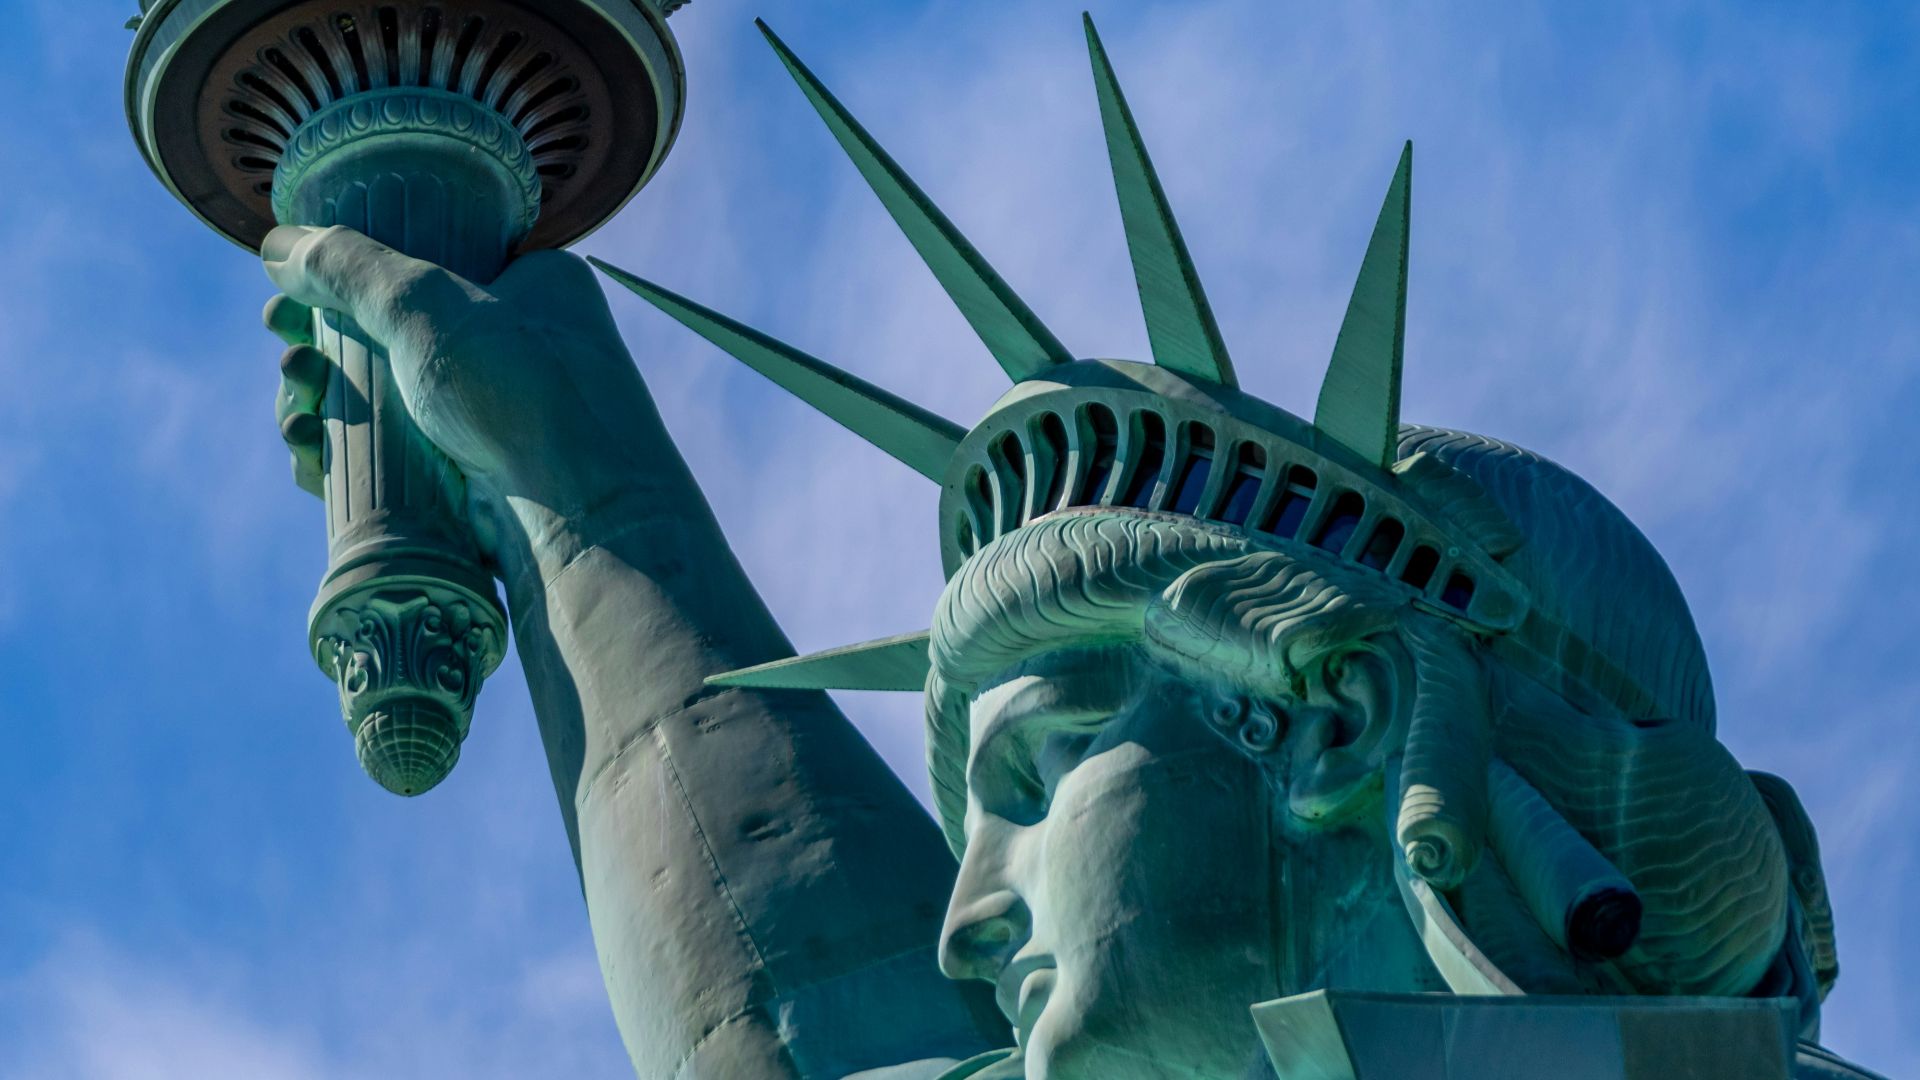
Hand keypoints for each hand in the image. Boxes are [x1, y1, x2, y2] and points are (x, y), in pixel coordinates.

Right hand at [262, 224, 662, 568]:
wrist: (585, 522)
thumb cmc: (523, 392)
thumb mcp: (428, 302)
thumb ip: (350, 267)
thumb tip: (277, 244)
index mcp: (535, 286)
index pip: (431, 264)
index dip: (354, 278)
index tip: (290, 293)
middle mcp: (522, 350)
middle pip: (393, 337)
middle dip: (322, 349)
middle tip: (287, 357)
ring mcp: (498, 421)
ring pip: (386, 404)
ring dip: (323, 404)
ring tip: (294, 413)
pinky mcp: (474, 485)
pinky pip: (394, 462)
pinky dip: (344, 457)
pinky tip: (307, 457)